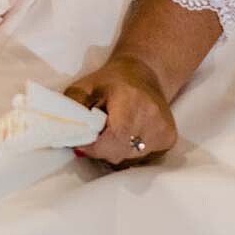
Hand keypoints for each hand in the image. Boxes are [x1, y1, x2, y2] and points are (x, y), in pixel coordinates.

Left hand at [65, 54, 177, 168]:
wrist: (145, 74)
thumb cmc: (110, 81)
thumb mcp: (84, 87)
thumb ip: (73, 109)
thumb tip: (66, 134)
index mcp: (132, 101)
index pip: (116, 137)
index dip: (95, 147)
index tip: (82, 143)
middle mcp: (153, 117)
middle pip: (120, 153)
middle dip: (102, 150)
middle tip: (95, 135)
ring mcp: (164, 130)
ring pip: (130, 159)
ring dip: (115, 152)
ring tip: (112, 132)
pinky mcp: (169, 140)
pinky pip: (142, 159)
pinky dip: (129, 153)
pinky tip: (126, 136)